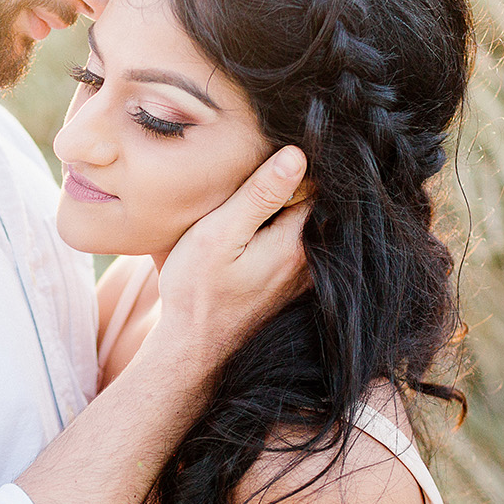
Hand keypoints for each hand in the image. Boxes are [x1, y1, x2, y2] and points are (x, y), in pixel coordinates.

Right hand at [152, 146, 309, 361]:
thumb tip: (298, 155)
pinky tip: (249, 235)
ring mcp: (299, 278)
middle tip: (249, 181)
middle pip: (308, 205)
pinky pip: (291, 247)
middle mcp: (307, 262)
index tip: (263, 159)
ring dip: (280, 211)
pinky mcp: (286, 287)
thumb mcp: (220, 234)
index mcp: (295, 244)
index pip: (312, 185)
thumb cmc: (197, 290)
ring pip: (300, 226)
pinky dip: (275, 233)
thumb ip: (259, 195)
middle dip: (286, 187)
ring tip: (247, 206)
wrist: (191, 347)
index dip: (289, 165)